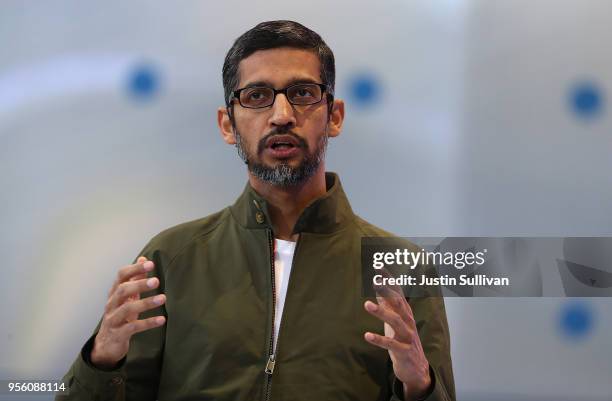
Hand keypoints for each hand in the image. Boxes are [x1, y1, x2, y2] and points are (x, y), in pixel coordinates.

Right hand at [90, 256, 165, 368]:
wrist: (106, 345)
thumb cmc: (119, 316)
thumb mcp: (127, 297)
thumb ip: (136, 278)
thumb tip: (144, 259)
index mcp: (114, 293)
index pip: (121, 276)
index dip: (135, 269)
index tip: (150, 264)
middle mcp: (112, 304)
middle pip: (122, 290)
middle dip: (139, 284)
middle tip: (156, 281)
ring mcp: (113, 319)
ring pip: (127, 309)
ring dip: (146, 303)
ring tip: (163, 298)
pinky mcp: (118, 334)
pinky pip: (133, 327)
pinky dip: (148, 323)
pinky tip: (162, 320)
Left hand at [364, 282, 430, 399]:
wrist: (416, 368)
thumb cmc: (402, 340)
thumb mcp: (394, 320)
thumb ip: (387, 304)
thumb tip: (377, 286)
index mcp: (405, 313)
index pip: (398, 292)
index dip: (388, 279)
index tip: (378, 266)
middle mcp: (408, 322)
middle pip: (398, 303)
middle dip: (387, 291)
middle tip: (374, 281)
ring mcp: (408, 337)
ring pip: (396, 322)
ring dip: (381, 312)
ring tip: (366, 305)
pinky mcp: (404, 352)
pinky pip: (391, 345)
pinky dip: (379, 340)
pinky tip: (367, 335)